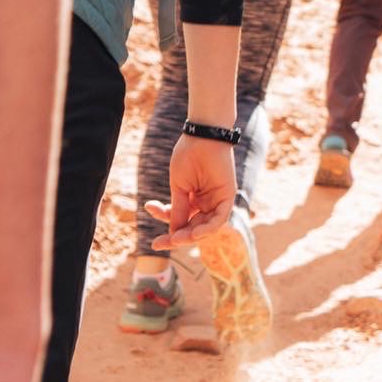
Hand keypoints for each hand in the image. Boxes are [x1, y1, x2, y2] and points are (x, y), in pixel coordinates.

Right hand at [145, 133, 237, 250]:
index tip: (153, 243)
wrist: (202, 136)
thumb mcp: (179, 187)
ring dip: (191, 236)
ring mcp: (217, 200)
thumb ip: (178, 209)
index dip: (168, 232)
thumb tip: (173, 232)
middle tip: (160, 244)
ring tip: (175, 239)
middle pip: (192, 228)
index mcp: (193, 199)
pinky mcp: (227, 196)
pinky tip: (193, 233)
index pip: (181, 221)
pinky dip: (208, 228)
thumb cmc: (189, 156)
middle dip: (177, 238)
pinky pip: (220, 219)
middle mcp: (206, 202)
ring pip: (206, 228)